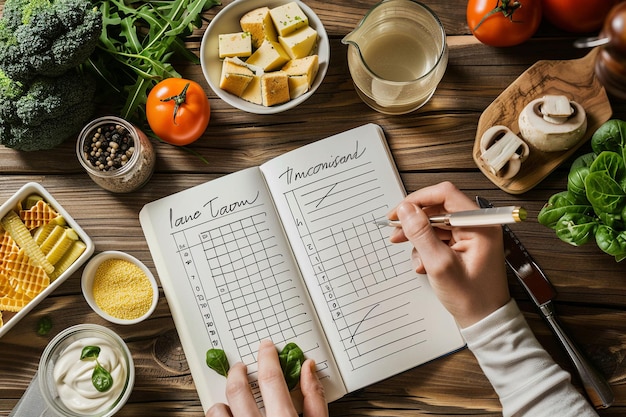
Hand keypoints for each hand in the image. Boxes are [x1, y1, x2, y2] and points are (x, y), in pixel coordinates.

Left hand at [205, 340, 327, 416]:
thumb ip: (314, 398)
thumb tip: (308, 367)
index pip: (270, 378)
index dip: (267, 357)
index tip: (266, 346)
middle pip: (238, 390)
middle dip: (238, 372)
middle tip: (241, 366)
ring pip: (218, 410)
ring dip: (224, 398)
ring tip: (231, 394)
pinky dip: (219, 414)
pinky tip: (228, 413)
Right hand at [387, 182, 509, 327]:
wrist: (485, 320)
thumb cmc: (471, 297)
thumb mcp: (440, 264)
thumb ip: (421, 234)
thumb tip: (406, 209)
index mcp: (479, 224)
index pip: (445, 194)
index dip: (418, 200)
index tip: (399, 212)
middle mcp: (477, 225)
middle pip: (439, 208)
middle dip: (416, 222)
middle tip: (397, 232)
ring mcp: (472, 236)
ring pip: (437, 224)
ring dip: (420, 238)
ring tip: (413, 255)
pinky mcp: (465, 246)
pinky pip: (440, 237)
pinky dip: (428, 248)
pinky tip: (424, 264)